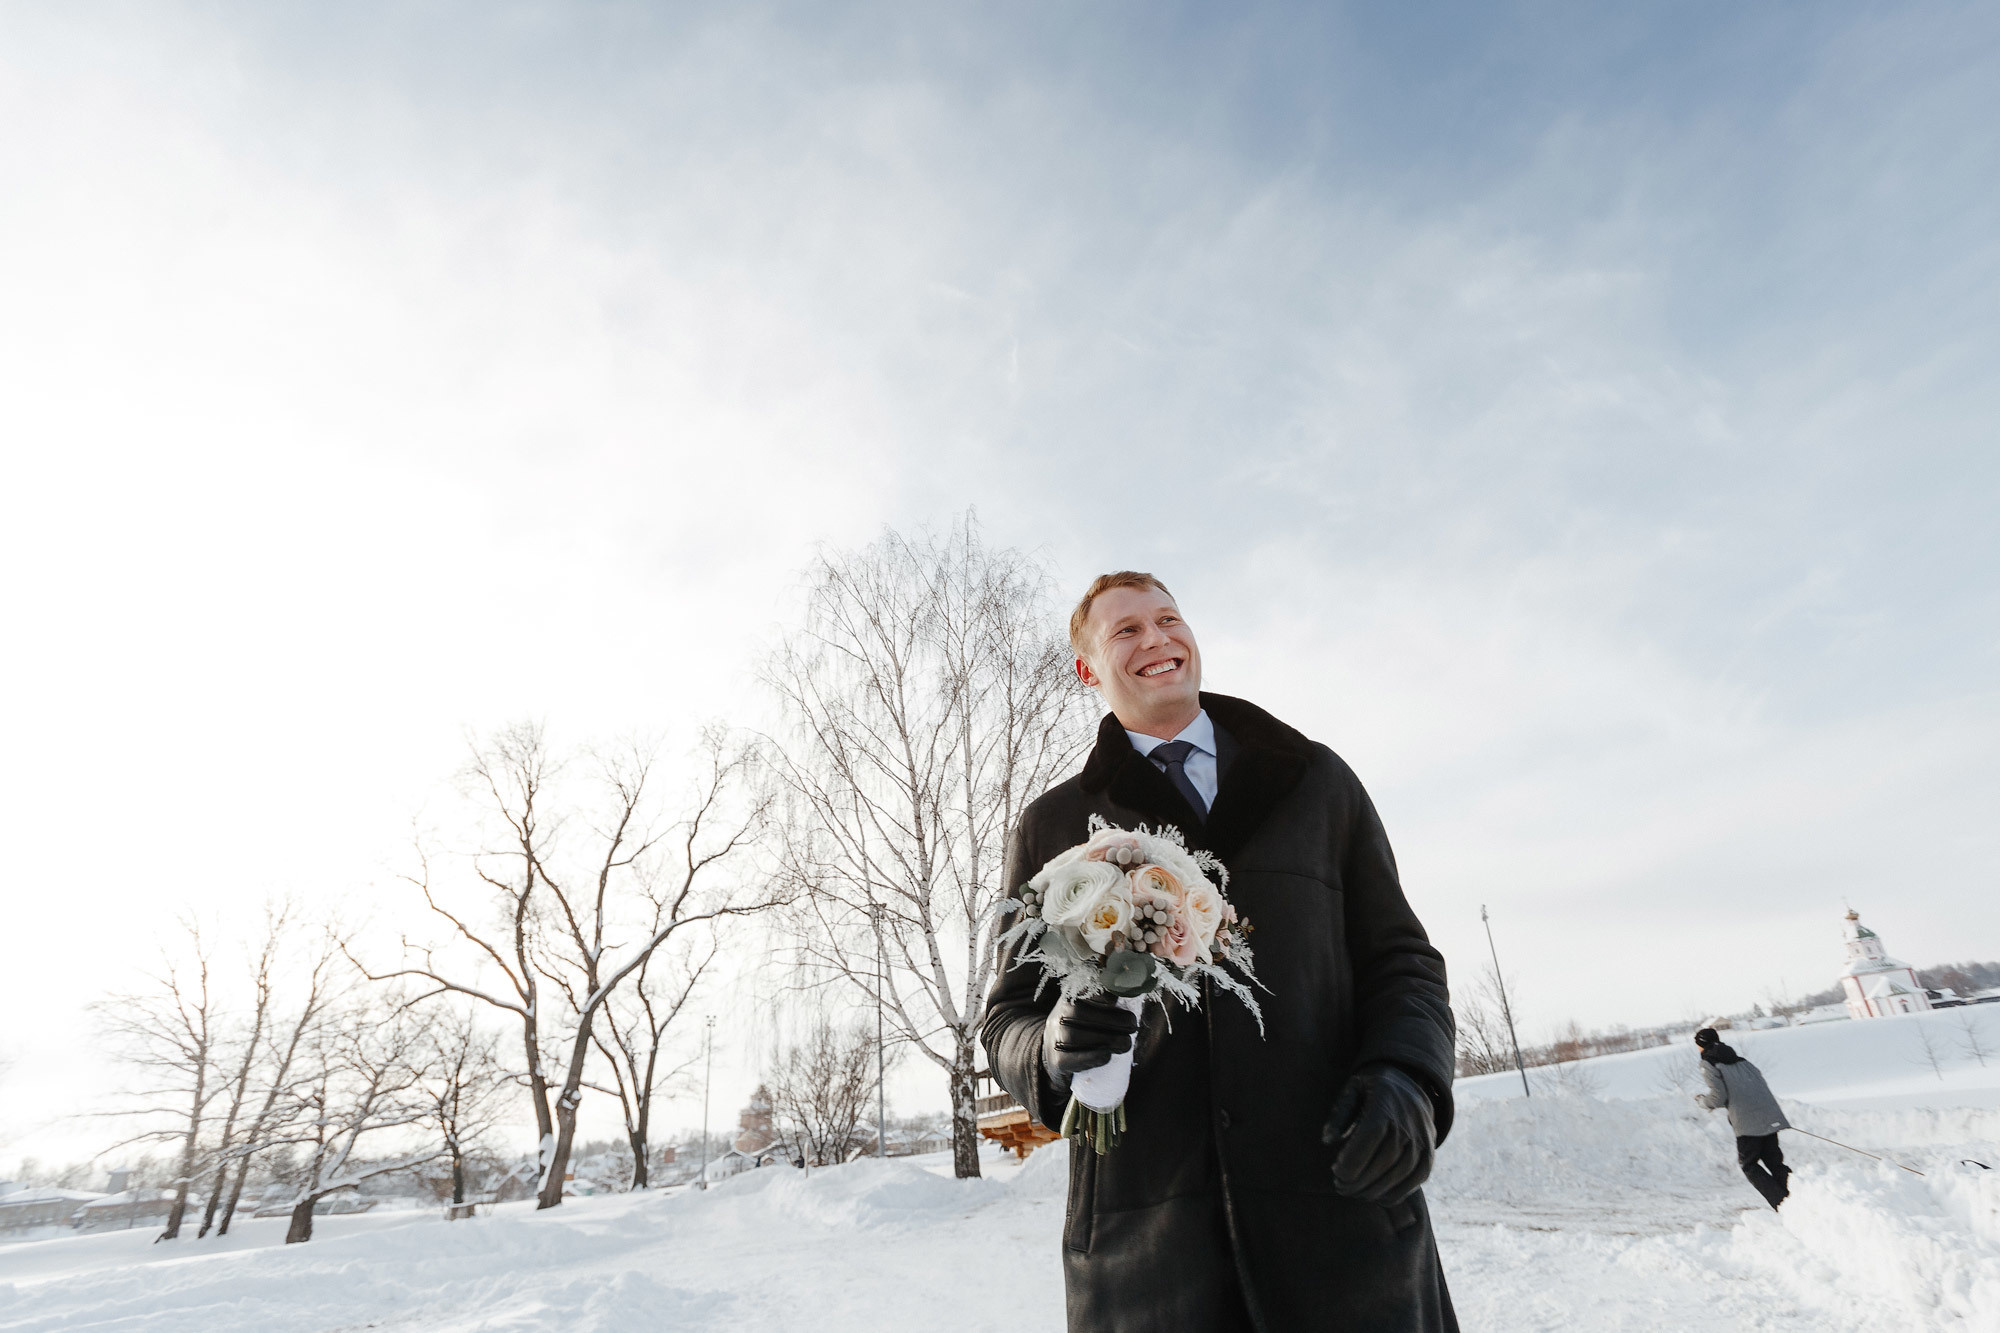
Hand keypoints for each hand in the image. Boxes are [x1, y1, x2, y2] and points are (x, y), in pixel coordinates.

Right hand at [1042, 994, 1138, 1086]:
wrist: (1056, 1052)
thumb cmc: (1084, 1027)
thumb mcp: (1091, 1007)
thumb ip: (1108, 1001)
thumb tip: (1133, 992)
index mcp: (1070, 997)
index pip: (1081, 989)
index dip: (1101, 993)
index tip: (1118, 999)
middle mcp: (1058, 1014)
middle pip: (1079, 1014)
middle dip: (1111, 1020)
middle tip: (1133, 1026)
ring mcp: (1054, 1037)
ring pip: (1074, 1036)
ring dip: (1106, 1040)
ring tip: (1126, 1043)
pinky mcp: (1057, 1060)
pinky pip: (1072, 1058)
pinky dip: (1093, 1057)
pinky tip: (1108, 1055)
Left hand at [1321, 1064, 1435, 1205]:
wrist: (1409, 1084)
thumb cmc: (1372, 1090)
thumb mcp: (1352, 1090)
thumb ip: (1339, 1113)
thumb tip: (1327, 1140)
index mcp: (1384, 1108)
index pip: (1368, 1141)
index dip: (1351, 1162)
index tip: (1336, 1172)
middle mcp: (1406, 1125)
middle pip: (1382, 1163)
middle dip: (1358, 1181)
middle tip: (1341, 1187)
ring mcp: (1422, 1140)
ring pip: (1399, 1174)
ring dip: (1375, 1190)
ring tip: (1356, 1193)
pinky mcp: (1429, 1152)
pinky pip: (1417, 1178)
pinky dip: (1398, 1192)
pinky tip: (1378, 1196)